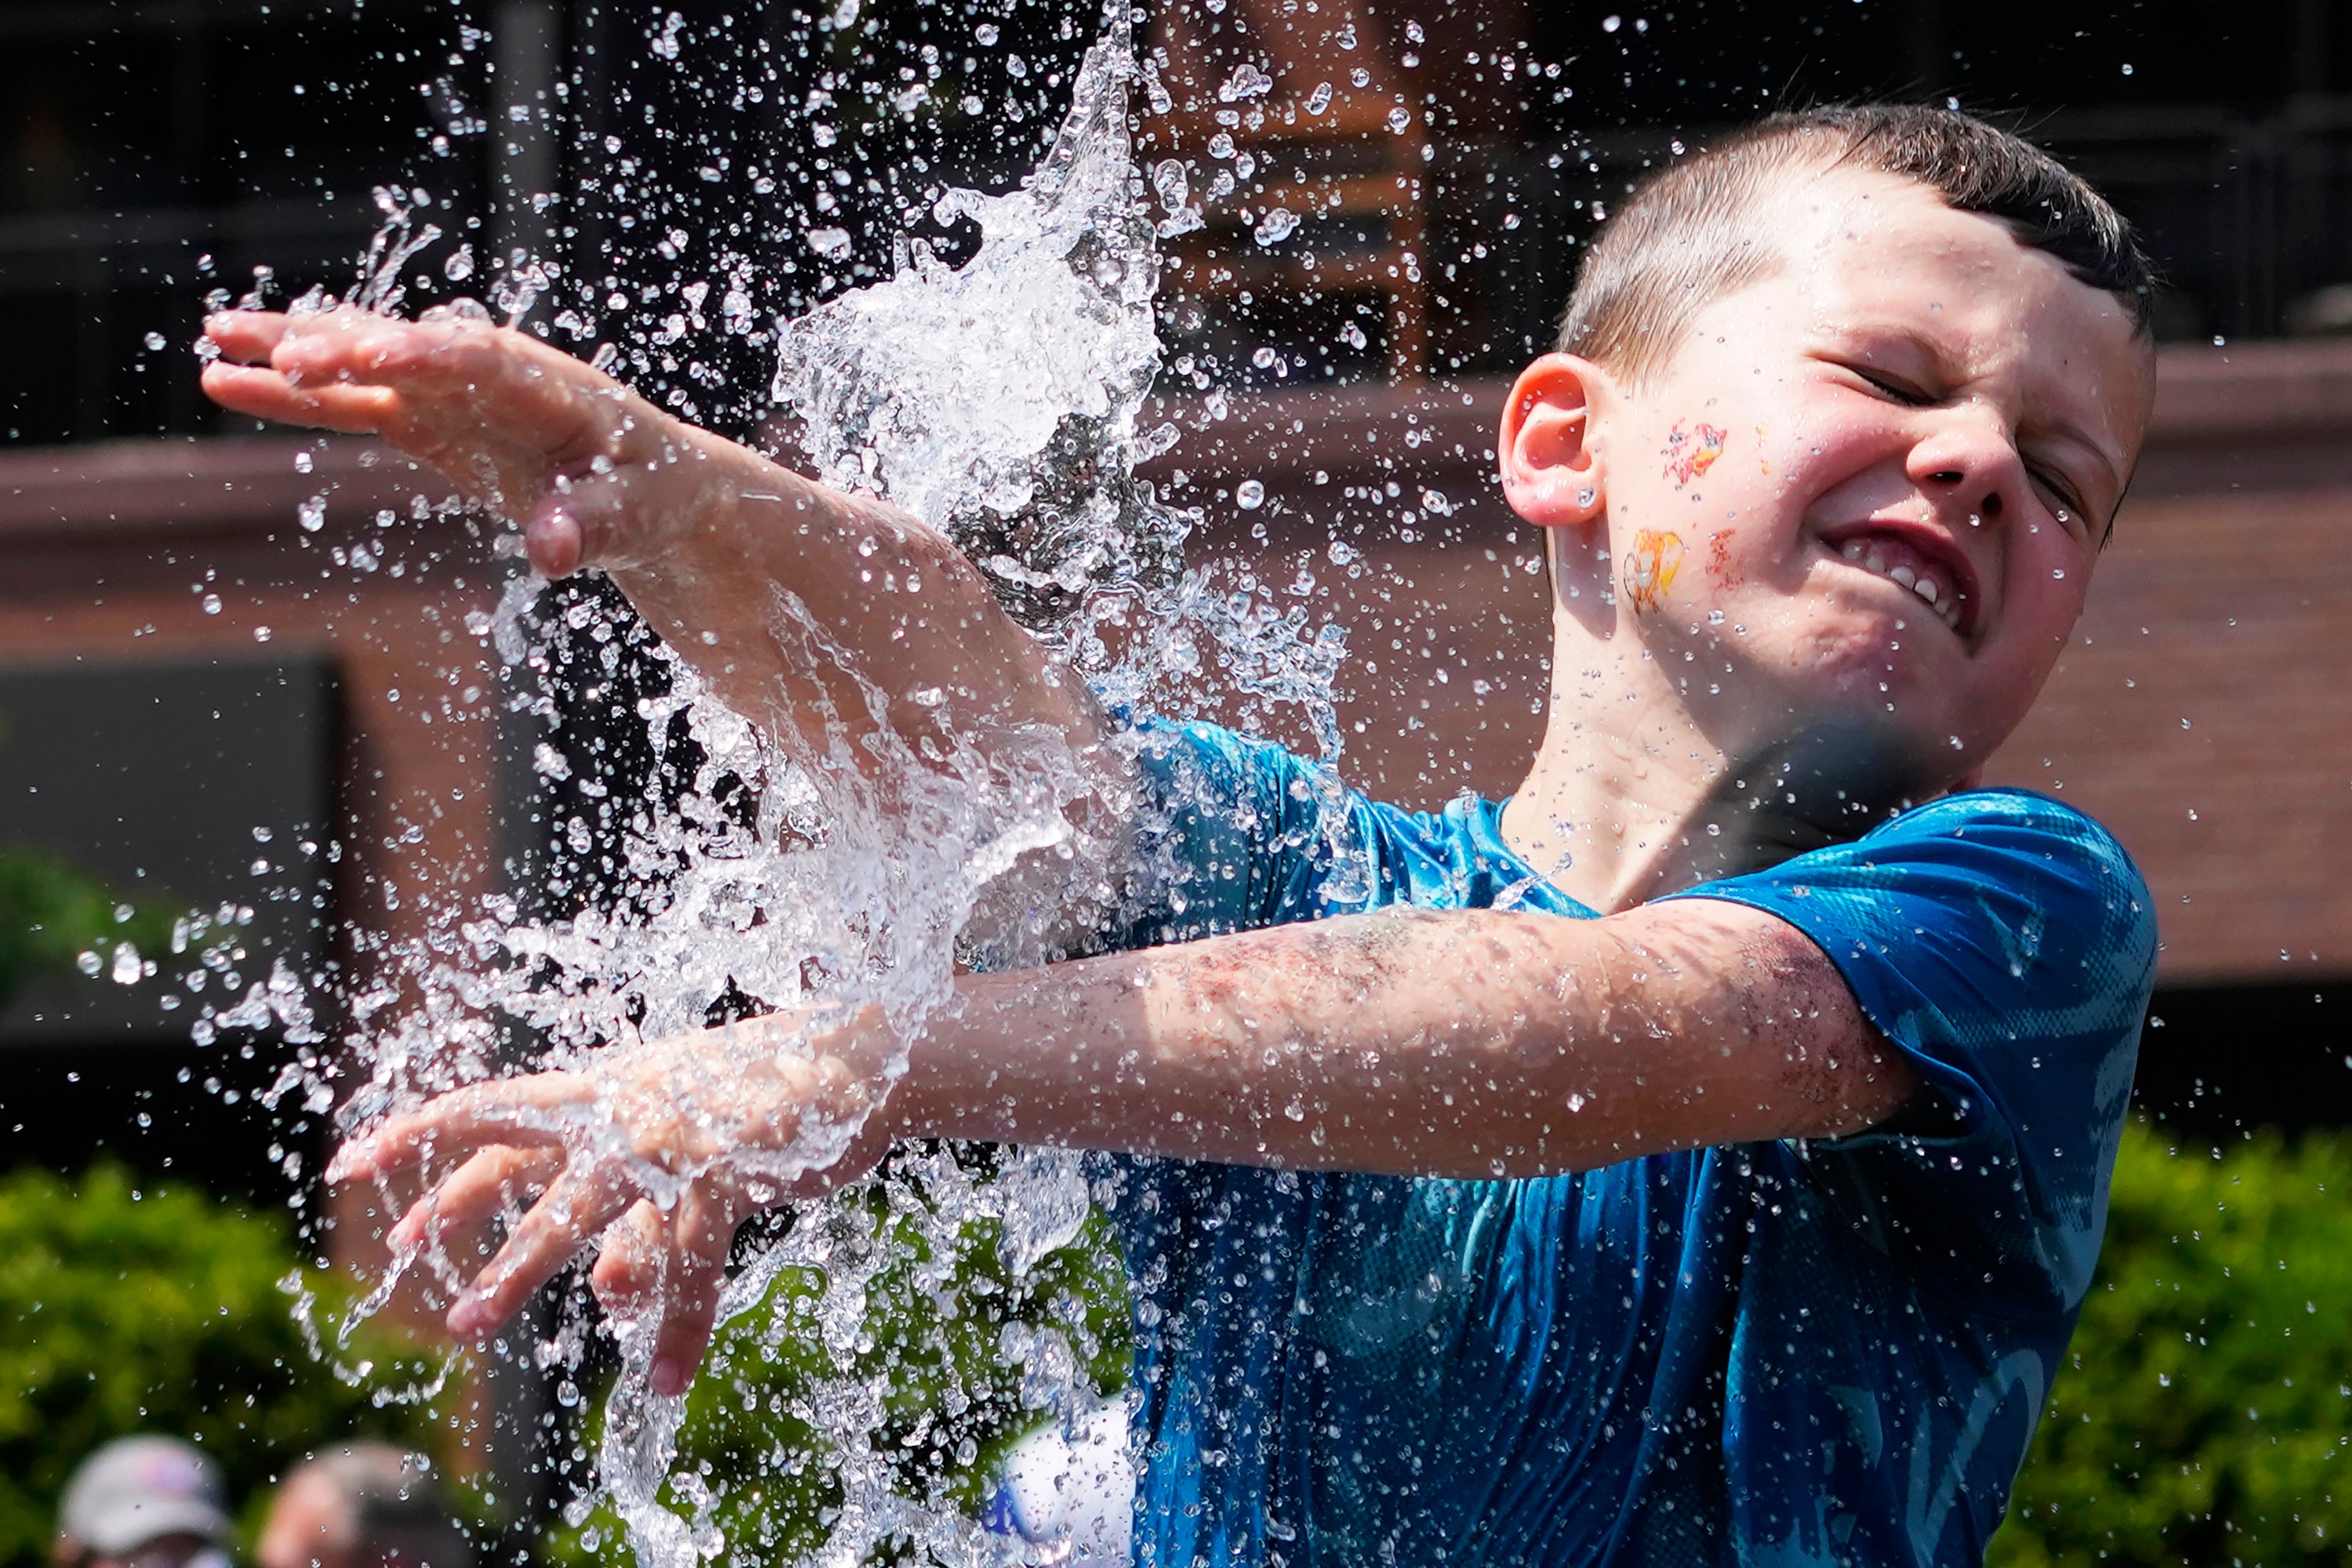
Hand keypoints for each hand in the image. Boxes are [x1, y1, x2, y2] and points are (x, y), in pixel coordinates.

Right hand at [200, 308, 726, 577]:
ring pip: (366, 361)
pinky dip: (297, 395)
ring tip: (218, 336)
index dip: (429, 358)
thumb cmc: (653, 495)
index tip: (374, 354)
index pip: (482, 364)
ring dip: (296, 350)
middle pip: (409, 351)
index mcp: (551, 389)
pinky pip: (353, 402)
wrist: (655, 487)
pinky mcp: (429, 419)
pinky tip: (228, 381)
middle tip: (281, 351)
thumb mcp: (637, 517)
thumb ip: (593, 527)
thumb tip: (552, 552)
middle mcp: (493, 374)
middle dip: (348, 347)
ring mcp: (453, 392)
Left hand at [333, 1010, 898, 1394]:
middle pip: (518, 1152)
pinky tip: (668, 1379)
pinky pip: (689, 1258)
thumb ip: (638, 1222)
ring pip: (580, 1205)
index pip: (495, 1110)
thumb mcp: (686, 1161)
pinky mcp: (726, 1163)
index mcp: (605, 1093)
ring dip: (521, 1265)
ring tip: (473, 1321)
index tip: (348, 1162)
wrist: (859, 1061)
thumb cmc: (765, 1106)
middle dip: (455, 1209)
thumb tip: (608, 1293)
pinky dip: (681, 1323)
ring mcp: (672, 1133)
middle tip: (399, 1259)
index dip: (422, 1135)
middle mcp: (625, 1106)